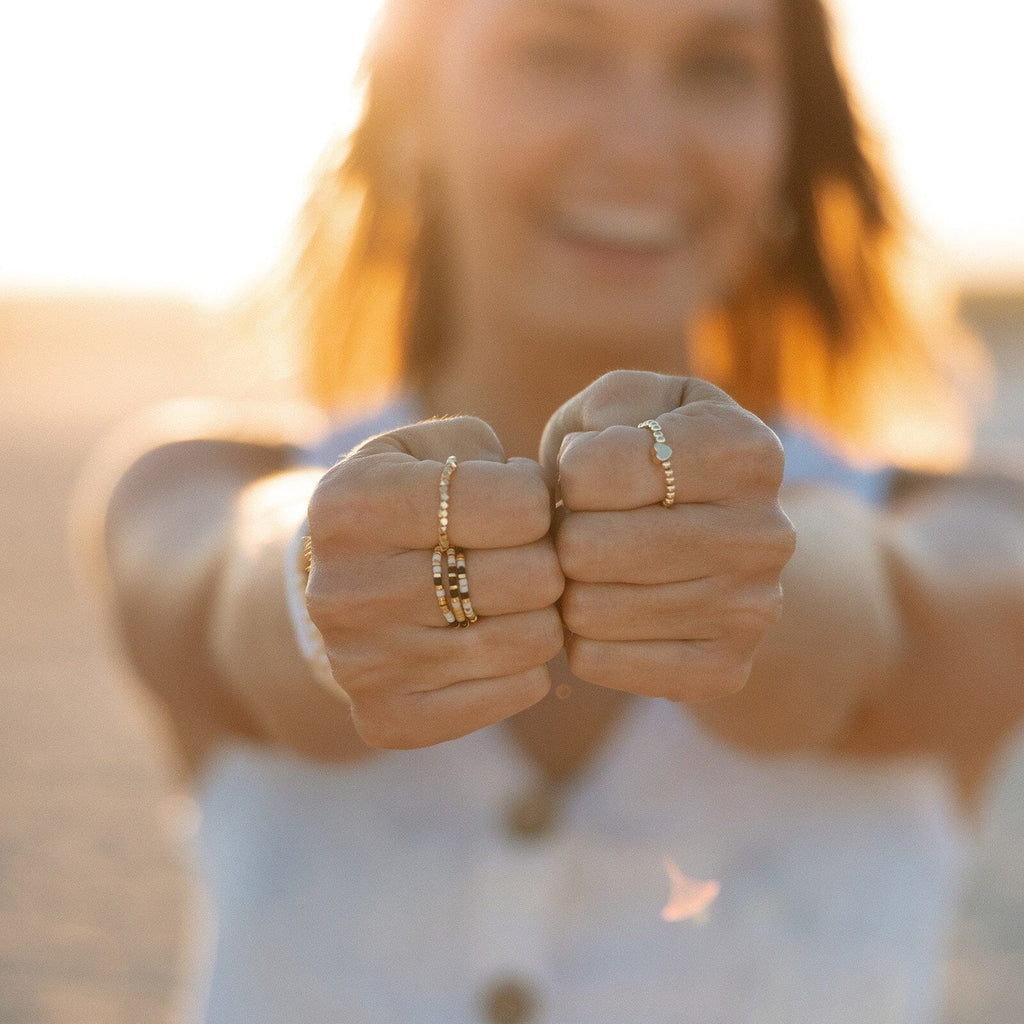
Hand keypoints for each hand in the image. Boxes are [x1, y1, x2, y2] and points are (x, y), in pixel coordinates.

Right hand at [306, 417, 563, 747]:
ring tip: (513, 594)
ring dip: (541, 612)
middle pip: (530, 578)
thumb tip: (537, 500)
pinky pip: (519, 691)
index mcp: (354, 506)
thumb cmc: (403, 505)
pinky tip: (495, 637)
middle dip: (544, 558)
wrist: (337, 590)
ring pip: (531, 640)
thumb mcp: (421, 449)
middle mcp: (349, 590)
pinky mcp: (390, 720)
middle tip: (524, 552)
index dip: (536, 499)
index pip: (514, 505)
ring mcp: (365, 664)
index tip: (518, 501)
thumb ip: (479, 450)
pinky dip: (526, 663)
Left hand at [540, 370, 794, 700]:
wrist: (713, 537)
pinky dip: (582, 639)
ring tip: (595, 567)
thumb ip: (604, 410)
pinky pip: (595, 662)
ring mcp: (752, 610)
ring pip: (585, 610)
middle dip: (565, 533)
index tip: (586, 473)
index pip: (595, 471)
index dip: (568, 472)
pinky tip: (609, 610)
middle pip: (585, 547)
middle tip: (582, 527)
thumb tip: (584, 466)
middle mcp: (766, 533)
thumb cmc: (646, 456)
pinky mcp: (725, 670)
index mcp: (747, 450)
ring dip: (569, 587)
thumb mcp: (628, 403)